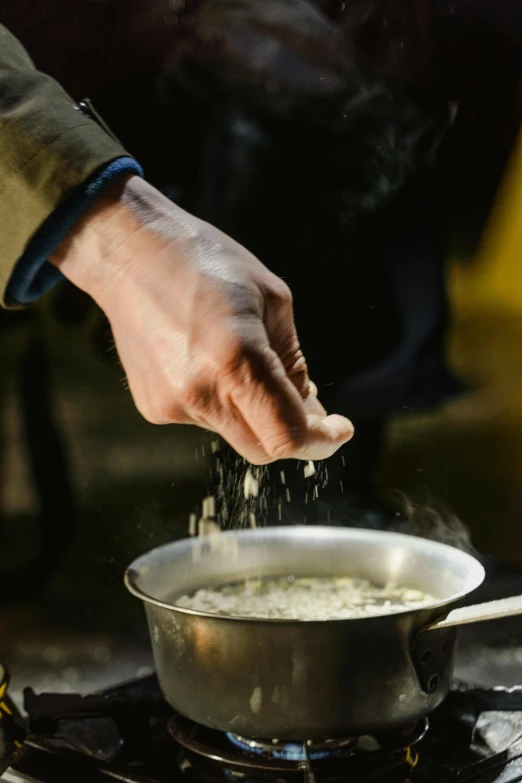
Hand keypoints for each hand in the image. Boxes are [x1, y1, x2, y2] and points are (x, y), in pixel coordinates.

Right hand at [50, 175, 352, 463]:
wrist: (129, 254)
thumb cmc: (207, 262)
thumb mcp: (273, 300)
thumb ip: (294, 364)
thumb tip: (309, 411)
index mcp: (237, 360)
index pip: (288, 435)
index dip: (321, 443)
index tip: (338, 431)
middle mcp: (201, 393)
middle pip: (263, 449)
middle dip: (291, 433)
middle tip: (307, 403)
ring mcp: (173, 404)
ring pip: (234, 431)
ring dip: (252, 410)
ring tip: (239, 355)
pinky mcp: (154, 407)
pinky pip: (205, 418)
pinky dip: (221, 400)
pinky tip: (206, 358)